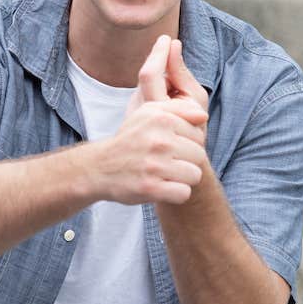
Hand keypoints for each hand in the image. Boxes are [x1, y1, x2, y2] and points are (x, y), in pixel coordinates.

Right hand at [97, 35, 208, 204]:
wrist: (99, 167)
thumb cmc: (129, 140)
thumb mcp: (147, 114)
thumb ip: (178, 109)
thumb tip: (203, 116)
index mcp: (161, 119)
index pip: (198, 135)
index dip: (186, 143)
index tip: (166, 146)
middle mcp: (158, 140)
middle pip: (199, 156)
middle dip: (185, 161)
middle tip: (163, 162)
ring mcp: (154, 166)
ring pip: (194, 175)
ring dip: (181, 179)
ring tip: (162, 175)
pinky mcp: (150, 188)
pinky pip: (183, 194)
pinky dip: (174, 194)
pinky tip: (160, 187)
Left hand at [128, 34, 208, 121]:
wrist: (178, 156)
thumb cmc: (194, 126)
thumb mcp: (196, 100)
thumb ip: (181, 73)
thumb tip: (174, 44)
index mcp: (157, 111)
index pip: (150, 74)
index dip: (157, 53)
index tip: (166, 37)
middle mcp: (139, 111)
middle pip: (146, 74)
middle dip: (161, 61)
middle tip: (173, 53)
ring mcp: (132, 112)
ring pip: (145, 81)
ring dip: (161, 74)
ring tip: (177, 89)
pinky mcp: (132, 110)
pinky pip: (144, 88)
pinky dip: (157, 82)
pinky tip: (169, 93)